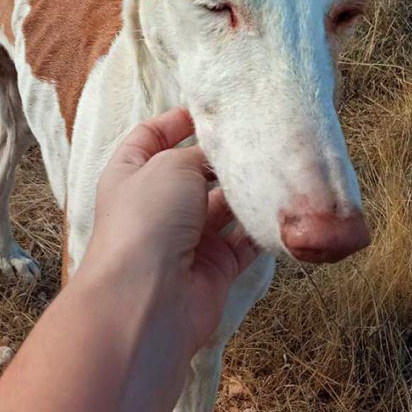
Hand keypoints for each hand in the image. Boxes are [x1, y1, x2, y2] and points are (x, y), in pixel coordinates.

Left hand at [82, 107, 257, 354]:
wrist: (148, 301)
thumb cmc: (147, 220)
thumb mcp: (169, 167)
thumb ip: (197, 155)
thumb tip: (217, 156)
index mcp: (130, 174)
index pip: (151, 137)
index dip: (177, 121)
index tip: (212, 111)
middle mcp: (156, 205)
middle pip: (193, 172)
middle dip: (221, 158)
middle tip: (258, 139)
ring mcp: (185, 239)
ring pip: (222, 208)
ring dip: (246, 192)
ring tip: (276, 167)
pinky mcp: (214, 268)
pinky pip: (244, 243)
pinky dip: (261, 229)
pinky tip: (281, 208)